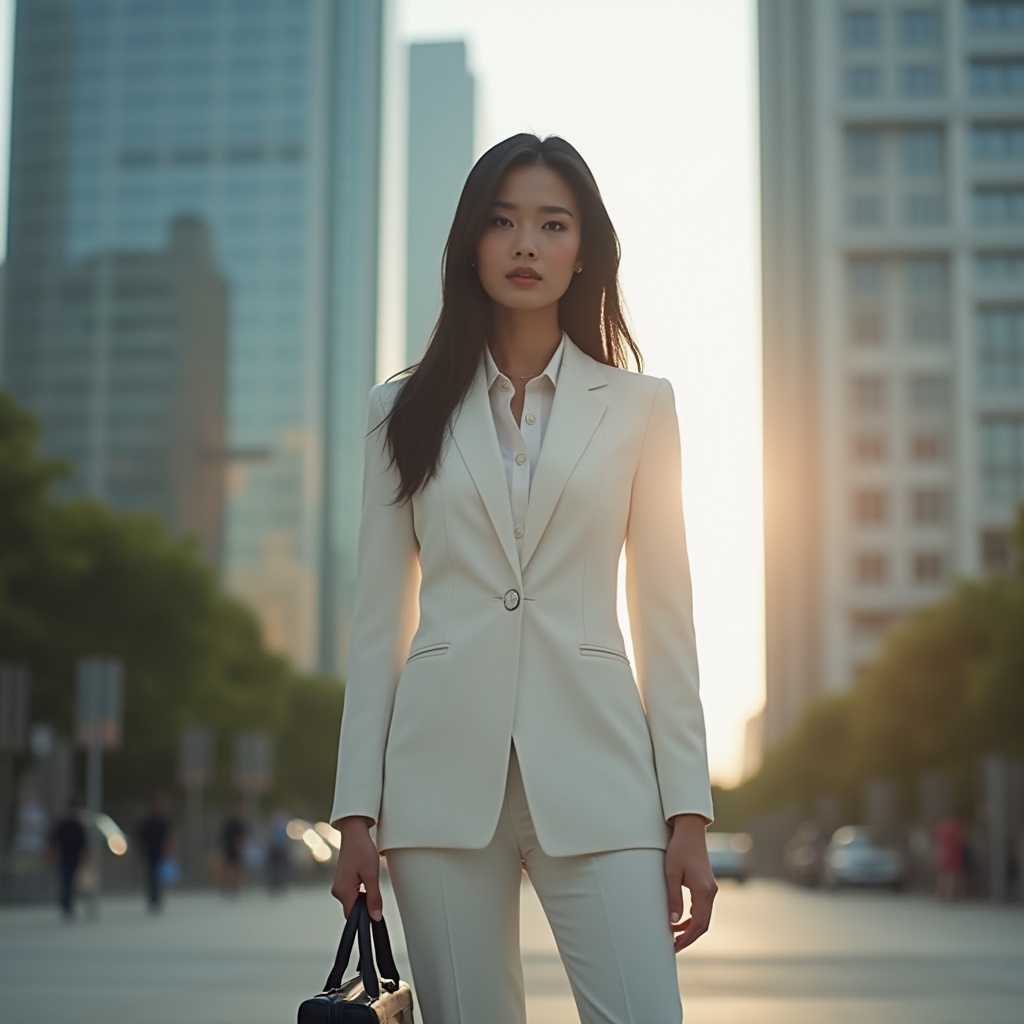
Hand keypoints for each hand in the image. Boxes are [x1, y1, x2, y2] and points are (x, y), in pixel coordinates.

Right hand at [330, 816, 382, 921]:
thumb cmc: (362, 850)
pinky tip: (366, 878)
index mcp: (343, 892)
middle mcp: (337, 891)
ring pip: (353, 901)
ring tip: (371, 880)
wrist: (354, 833)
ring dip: (364, 897)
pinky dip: (361, 891)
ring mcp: (339, 886)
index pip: (353, 916)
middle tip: (375, 889)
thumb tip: (375, 917)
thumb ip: (374, 898)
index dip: (365, 917)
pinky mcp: (342, 881)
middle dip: (366, 905)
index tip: (376, 912)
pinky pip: (352, 893)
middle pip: (353, 910)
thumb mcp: (372, 875)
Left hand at [664, 815, 716, 952]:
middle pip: (703, 924)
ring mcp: (711, 888)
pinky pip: (703, 908)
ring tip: (675, 935)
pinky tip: (681, 920)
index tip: (675, 946)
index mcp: (703, 891)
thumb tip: (674, 921)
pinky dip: (694, 918)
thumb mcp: (671, 873)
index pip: (698, 924)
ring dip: (691, 928)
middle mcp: (711, 892)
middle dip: (689, 937)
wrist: (691, 831)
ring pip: (704, 917)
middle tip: (674, 946)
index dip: (687, 938)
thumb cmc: (679, 849)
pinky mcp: (708, 885)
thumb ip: (673, 897)